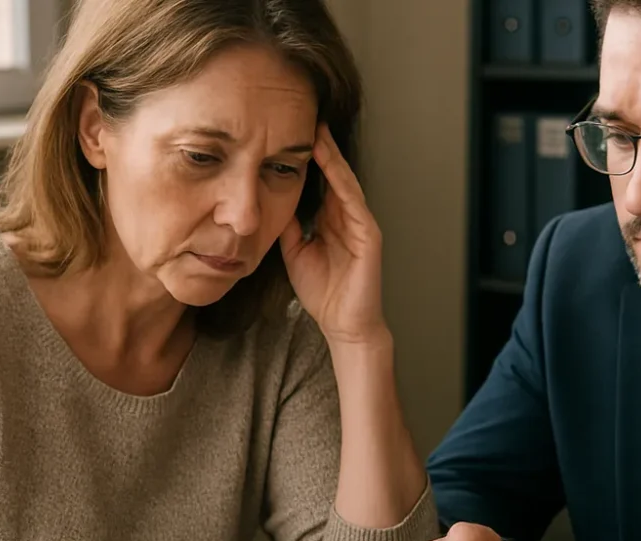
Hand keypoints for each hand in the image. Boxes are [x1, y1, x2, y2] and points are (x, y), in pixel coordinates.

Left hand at [280, 123, 385, 346]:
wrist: (343, 324)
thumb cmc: (322, 292)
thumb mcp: (294, 251)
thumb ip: (288, 225)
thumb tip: (270, 198)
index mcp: (329, 220)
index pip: (318, 180)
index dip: (304, 157)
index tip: (286, 132)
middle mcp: (346, 217)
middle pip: (333, 173)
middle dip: (319, 146)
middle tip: (303, 116)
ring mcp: (360, 223)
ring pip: (344, 181)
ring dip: (332, 156)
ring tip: (317, 131)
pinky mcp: (369, 234)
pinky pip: (354, 201)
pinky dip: (343, 181)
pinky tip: (332, 164)